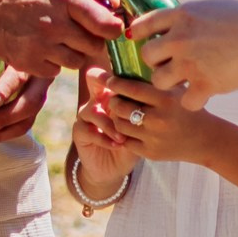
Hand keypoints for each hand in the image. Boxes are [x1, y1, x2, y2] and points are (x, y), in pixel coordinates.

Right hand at [0, 0, 124, 73]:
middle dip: (92, 40)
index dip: (113, 28)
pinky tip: (43, 46)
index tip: (107, 26)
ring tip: (59, 37)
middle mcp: (53, 23)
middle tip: (79, 30)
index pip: (106, 25)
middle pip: (95, 46)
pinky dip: (54, 62)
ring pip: (78, 61)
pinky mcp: (28, 63)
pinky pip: (57, 71)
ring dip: (74, 52)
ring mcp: (39, 46)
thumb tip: (115, 4)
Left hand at [0, 64, 51, 147]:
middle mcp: (38, 80)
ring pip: (27, 120)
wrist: (9, 53)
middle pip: (30, 103)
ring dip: (2, 133)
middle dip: (6, 117)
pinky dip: (1, 135)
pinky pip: (21, 127)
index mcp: (27, 60)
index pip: (19, 76)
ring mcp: (38, 97)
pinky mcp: (31, 111)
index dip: (6, 90)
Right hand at [70, 78, 136, 195]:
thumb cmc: (134, 142)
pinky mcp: (80, 132)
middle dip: (105, 85)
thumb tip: (157, 100)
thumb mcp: (143, 127)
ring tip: (124, 138)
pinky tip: (118, 145)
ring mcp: (86, 115)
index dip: (118, 70)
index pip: (115, 73)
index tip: (127, 79)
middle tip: (119, 100)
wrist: (116, 167)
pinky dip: (104, 138)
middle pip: (94, 80)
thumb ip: (145, 112)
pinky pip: (88, 130)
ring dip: (110, 125)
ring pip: (94, 110)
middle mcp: (98, 99)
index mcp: (115, 93)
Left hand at [83, 70, 217, 164]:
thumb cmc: (188, 110)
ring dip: (116, 117)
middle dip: (114, 101)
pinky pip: (125, 141)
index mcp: (166, 99)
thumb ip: (156, 80)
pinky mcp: (151, 152)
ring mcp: (154, 138)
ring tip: (121, 113)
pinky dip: (124, 134)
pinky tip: (129, 128)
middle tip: (116, 98)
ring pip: (119, 125)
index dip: (115, 83)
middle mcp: (158, 119)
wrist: (205, 140)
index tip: (110, 81)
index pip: (131, 88)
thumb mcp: (177, 90)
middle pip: (120, 107)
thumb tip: (128, 65)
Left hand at [131, 0, 237, 107]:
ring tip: (185, 81)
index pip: (143, 25)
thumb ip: (187, 18)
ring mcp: (191, 63)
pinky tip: (203, 95)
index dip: (140, 36)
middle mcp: (180, 38)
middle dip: (157, 62)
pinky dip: (194, 101)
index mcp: (181, 15)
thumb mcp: (210, 8)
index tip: (144, 42)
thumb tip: (171, 26)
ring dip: (170, 83)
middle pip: (148, 56)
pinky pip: (185, 101)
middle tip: (171, 65)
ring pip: (159, 81)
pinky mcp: (205, 85)